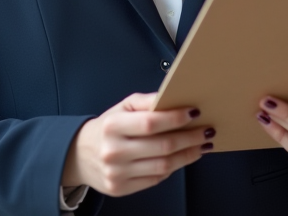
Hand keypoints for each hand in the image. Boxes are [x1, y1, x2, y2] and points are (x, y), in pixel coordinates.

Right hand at [62, 92, 212, 196]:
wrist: (80, 155)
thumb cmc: (108, 128)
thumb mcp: (121, 108)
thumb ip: (146, 102)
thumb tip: (174, 98)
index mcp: (112, 126)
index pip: (151, 123)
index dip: (176, 118)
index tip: (194, 113)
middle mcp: (113, 151)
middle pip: (162, 147)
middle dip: (190, 138)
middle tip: (207, 131)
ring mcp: (117, 173)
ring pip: (163, 166)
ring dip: (188, 155)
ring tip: (202, 145)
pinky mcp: (121, 189)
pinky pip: (156, 179)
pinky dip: (174, 168)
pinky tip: (184, 158)